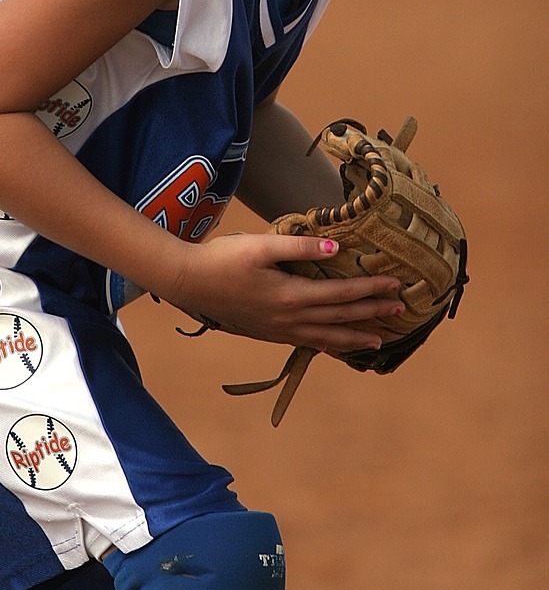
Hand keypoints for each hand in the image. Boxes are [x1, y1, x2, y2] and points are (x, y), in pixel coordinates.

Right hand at [169, 231, 403, 353]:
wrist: (188, 282)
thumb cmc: (222, 258)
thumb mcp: (261, 245)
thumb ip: (300, 247)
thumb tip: (335, 250)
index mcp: (292, 295)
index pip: (342, 293)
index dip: (370, 288)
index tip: (395, 284)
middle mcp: (290, 318)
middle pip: (340, 317)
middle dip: (372, 313)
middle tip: (401, 310)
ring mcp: (278, 329)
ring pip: (326, 336)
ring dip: (354, 336)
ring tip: (378, 340)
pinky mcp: (266, 333)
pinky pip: (306, 341)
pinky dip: (327, 343)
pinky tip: (332, 344)